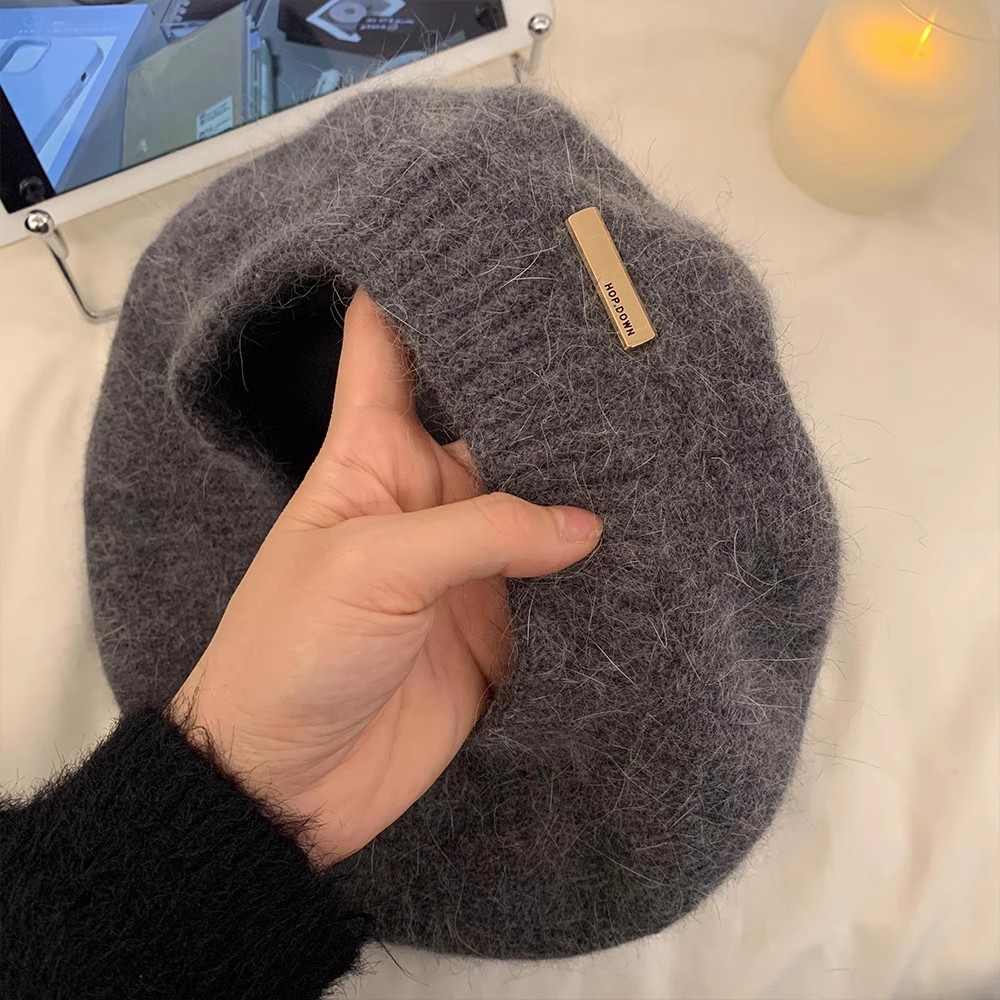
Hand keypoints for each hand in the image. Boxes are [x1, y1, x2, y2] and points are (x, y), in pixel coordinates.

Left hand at [172, 291, 601, 862]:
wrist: (288, 781)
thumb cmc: (292, 650)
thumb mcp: (373, 568)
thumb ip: (483, 533)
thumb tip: (589, 525)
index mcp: (373, 453)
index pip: (389, 345)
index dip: (421, 285)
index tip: (482, 234)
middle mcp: (430, 495)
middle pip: (497, 421)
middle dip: (550, 389)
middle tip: (631, 339)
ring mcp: (469, 561)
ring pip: (541, 502)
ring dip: (588, 483)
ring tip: (667, 429)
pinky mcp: (502, 626)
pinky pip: (560, 584)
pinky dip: (600, 567)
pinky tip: (656, 532)